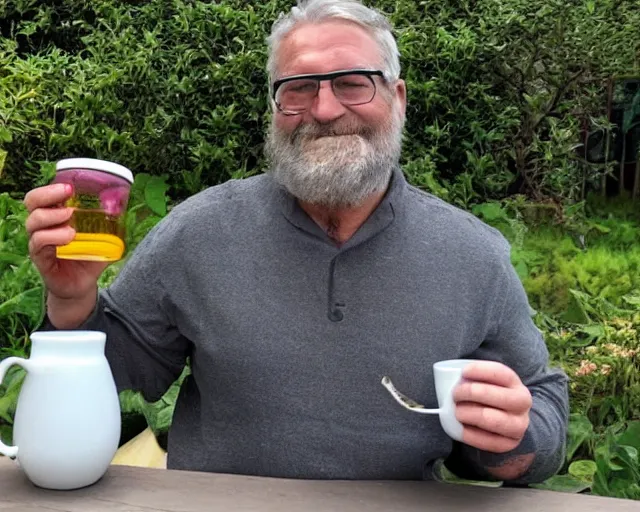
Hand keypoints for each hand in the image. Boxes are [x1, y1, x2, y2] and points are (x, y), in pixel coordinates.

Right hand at [24, 183, 109, 300]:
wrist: (81, 284)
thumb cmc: (88, 256)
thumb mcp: (102, 237)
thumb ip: (109, 223)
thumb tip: (124, 206)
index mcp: (54, 216)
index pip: (42, 196)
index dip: (50, 188)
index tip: (70, 187)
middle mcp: (42, 226)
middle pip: (32, 203)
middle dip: (48, 195)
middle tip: (67, 195)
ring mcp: (38, 241)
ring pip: (33, 222)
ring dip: (53, 217)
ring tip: (71, 218)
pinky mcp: (40, 258)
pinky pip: (38, 243)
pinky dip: (53, 237)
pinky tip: (68, 237)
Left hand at [453, 361, 531, 452]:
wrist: (507, 420)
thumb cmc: (490, 396)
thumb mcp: (488, 381)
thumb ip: (475, 377)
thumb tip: (451, 376)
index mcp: (515, 383)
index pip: (500, 373)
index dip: (480, 370)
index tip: (463, 372)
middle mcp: (522, 403)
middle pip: (495, 396)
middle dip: (470, 393)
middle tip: (455, 394)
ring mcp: (518, 425)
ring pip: (491, 419)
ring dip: (468, 414)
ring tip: (457, 411)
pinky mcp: (509, 443)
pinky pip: (487, 441)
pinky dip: (469, 433)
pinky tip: (460, 426)